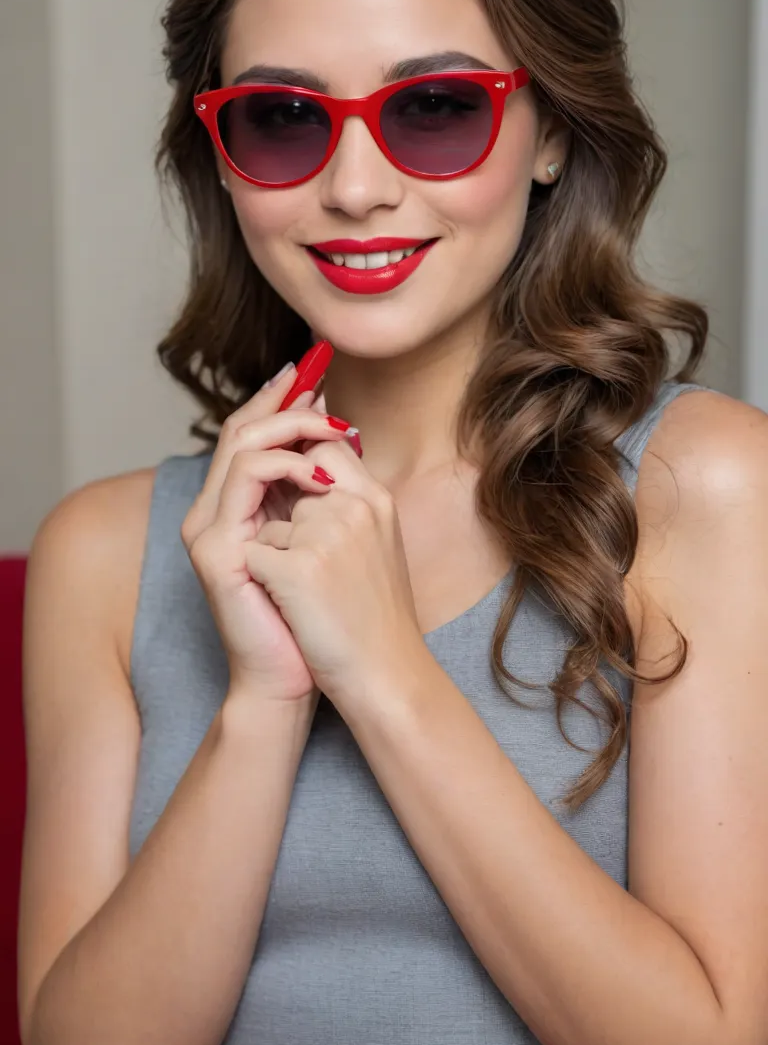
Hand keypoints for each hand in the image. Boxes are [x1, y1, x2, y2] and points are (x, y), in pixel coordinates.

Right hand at [180, 364, 357, 706]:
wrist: (294, 676)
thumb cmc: (312, 615)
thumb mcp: (321, 537)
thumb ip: (317, 488)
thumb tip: (341, 432)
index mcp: (236, 507)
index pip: (251, 433)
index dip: (280, 397)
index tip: (316, 369)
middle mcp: (213, 511)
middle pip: (240, 427)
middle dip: (282, 396)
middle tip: (319, 374)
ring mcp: (207, 529)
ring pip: (239, 444)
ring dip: (288, 424)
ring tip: (330, 423)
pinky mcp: (213, 549)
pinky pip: (245, 482)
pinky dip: (284, 464)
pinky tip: (320, 471)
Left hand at [243, 437, 429, 708]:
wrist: (386, 676)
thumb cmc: (376, 617)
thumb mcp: (377, 545)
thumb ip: (348, 501)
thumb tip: (310, 466)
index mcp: (376, 500)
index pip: (325, 446)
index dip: (298, 461)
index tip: (290, 489)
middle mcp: (354, 508)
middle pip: (291, 479)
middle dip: (283, 514)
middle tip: (307, 561)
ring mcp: (326, 535)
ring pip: (269, 520)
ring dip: (273, 552)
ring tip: (307, 594)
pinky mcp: (298, 569)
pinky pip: (256, 552)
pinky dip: (263, 580)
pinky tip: (290, 606)